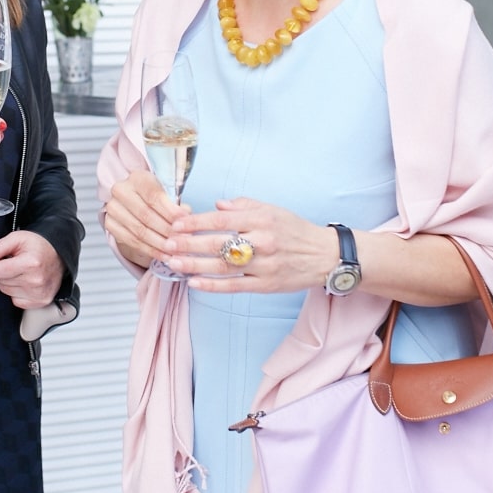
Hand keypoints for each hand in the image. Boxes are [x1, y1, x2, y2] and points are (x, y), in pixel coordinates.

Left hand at [0, 230, 62, 308]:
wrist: (59, 254)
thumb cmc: (39, 246)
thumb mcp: (18, 238)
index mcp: (31, 263)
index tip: (4, 258)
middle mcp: (36, 281)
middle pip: (0, 281)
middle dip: (4, 271)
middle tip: (17, 263)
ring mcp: (39, 294)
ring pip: (6, 291)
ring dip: (10, 281)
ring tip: (23, 271)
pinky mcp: (40, 302)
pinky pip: (15, 301)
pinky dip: (18, 292)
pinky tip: (27, 282)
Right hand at [103, 169, 188, 266]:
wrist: (134, 200)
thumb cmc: (155, 196)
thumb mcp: (167, 193)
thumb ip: (176, 205)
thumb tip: (186, 217)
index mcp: (137, 178)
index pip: (154, 196)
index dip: (170, 211)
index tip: (185, 223)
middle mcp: (121, 190)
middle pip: (146, 215)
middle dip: (166, 231)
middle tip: (182, 241)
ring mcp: (113, 208)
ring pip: (139, 231)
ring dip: (160, 244)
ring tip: (175, 251)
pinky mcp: (110, 224)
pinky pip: (132, 241)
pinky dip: (150, 251)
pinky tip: (164, 255)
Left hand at [163, 196, 336, 292]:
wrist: (324, 255)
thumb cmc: (294, 230)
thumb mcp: (272, 210)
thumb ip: (243, 206)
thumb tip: (216, 206)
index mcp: (262, 219)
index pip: (222, 220)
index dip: (196, 222)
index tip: (176, 224)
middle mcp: (262, 242)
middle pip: (219, 243)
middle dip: (189, 244)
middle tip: (167, 244)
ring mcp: (263, 266)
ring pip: (223, 266)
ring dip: (195, 265)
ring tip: (173, 263)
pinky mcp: (266, 285)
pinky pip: (234, 287)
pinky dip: (213, 286)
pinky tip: (194, 283)